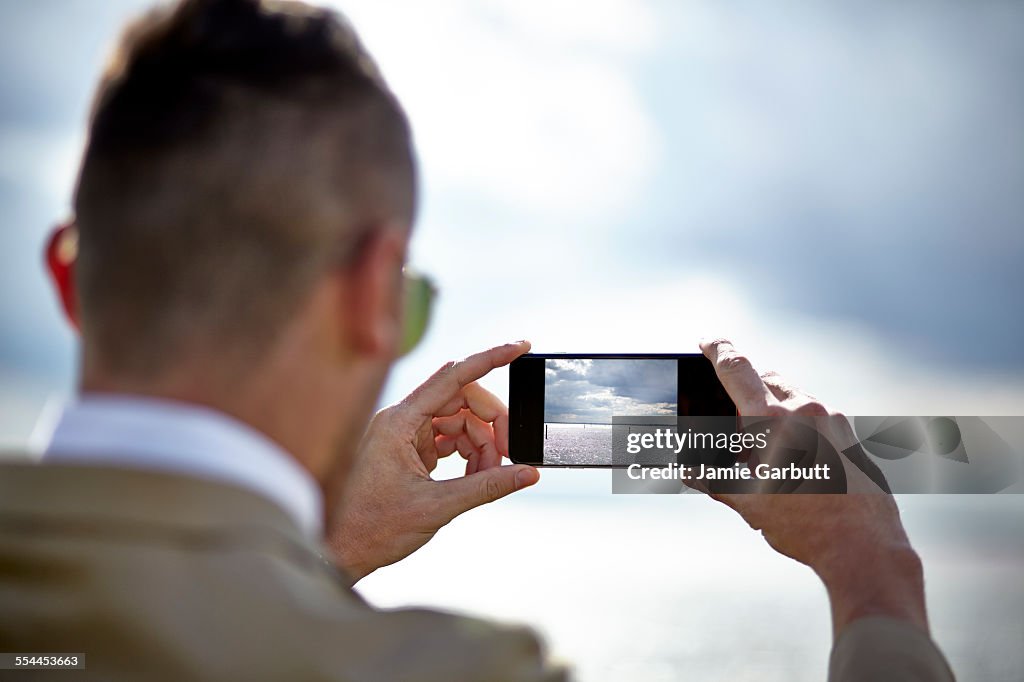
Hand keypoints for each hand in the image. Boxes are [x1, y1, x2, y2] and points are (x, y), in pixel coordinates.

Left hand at [326, 341, 539, 581]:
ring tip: (488, 477)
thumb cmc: (372, 528)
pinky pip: (449, 439)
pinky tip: (475, 478)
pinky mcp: (408, 450)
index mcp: (399, 421)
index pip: (454, 377)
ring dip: (481, 446)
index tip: (520, 347)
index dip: (491, 359)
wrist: (339, 550)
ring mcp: (404, 434)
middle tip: (510, 454)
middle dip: (491, 424)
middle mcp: (401, 419)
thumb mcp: (436, 507)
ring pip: (459, 421)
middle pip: (462, 399)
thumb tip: (527, 474)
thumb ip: (486, 487)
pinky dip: (468, 456)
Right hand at [696, 338, 928, 636]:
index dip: (718, 350)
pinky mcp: (852, 434)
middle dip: (750, 394)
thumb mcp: (748, 503)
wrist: (863, 548)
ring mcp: (834, 420)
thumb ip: (713, 479)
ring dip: (778, 414)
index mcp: (772, 421)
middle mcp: (805, 410)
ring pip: (795, 399)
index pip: (737, 368)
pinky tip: (801, 464)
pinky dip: (803, 428)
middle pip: (768, 380)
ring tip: (773, 457)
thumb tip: (688, 471)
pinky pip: (819, 417)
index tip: (707, 342)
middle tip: (741, 431)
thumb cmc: (804, 527)